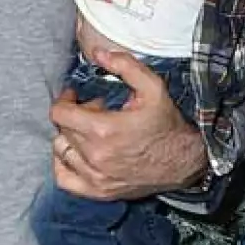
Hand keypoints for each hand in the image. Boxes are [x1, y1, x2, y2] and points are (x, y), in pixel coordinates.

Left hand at [51, 46, 207, 199]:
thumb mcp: (153, 87)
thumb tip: (98, 53)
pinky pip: (64, 179)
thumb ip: (125, 65)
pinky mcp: (99, 192)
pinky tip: (76, 154)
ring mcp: (95, 178)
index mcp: (103, 131)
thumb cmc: (167, 125)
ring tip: (89, 132)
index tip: (75, 96)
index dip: (65, 100)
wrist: (184, 162)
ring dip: (70, 137)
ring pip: (61, 152)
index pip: (60, 113)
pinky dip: (63, 165)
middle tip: (94, 111)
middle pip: (62, 130)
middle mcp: (95, 157)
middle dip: (74, 116)